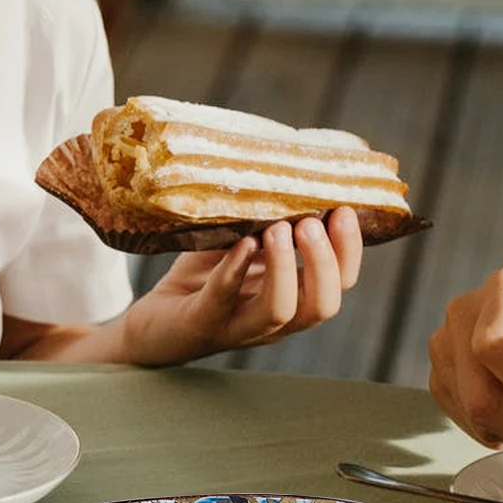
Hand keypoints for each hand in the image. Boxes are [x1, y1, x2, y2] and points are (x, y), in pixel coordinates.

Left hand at [118, 208, 363, 364]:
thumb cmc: (203, 280)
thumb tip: (286, 175)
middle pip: (322, 305)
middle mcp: (274, 321)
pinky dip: (235, 270)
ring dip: (285, 268)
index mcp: (293, 299)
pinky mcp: (201, 322)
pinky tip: (243, 243)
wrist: (154, 321)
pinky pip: (223, 299)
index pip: (339, 284)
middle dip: (325, 262)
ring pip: (280, 311)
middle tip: (311, 222)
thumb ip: (265, 225)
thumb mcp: (240, 247)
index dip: (349, 251)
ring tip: (280, 229)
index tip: (345, 210)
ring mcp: (239, 327)